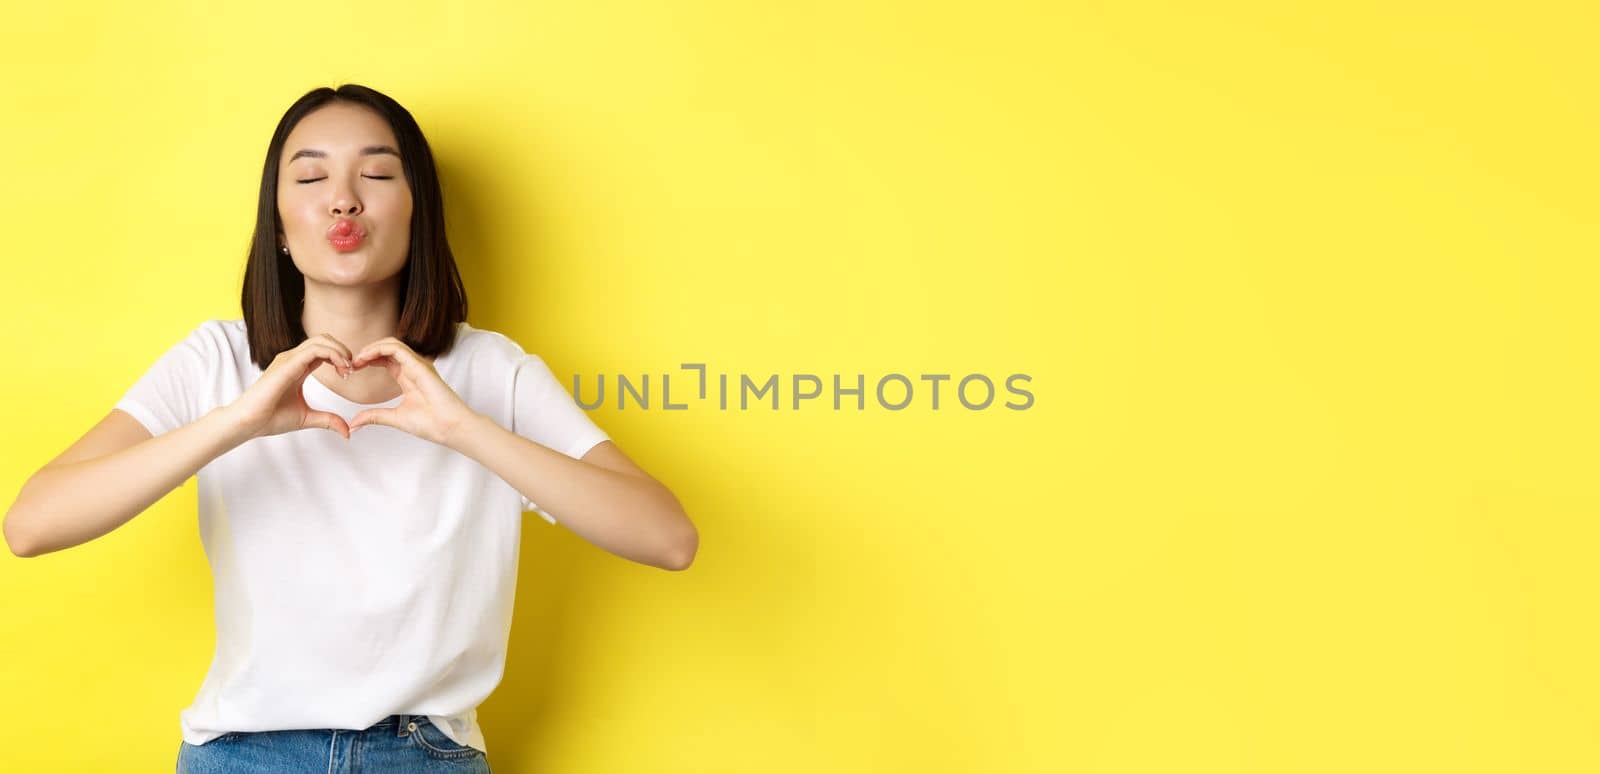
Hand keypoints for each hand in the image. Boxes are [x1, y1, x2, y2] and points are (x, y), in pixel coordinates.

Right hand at [227, 333, 358, 440]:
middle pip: (323, 339)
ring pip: (321, 340)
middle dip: (342, 350)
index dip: (340, 357)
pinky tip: (341, 368)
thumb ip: (328, 420)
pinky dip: (333, 354)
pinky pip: (315, 349)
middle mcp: (292, 359)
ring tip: (347, 368)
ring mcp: (288, 359)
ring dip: (340, 350)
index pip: (322, 349)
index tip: (348, 374)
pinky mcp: (287, 364)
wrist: (248, 423)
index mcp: (297, 367)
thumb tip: (347, 432)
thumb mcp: (307, 418)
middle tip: (351, 369)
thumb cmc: (270, 419)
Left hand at [347, 337, 477, 445]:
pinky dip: (379, 349)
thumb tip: (354, 424)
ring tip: (357, 360)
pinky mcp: (419, 365)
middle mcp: (413, 368)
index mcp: (408, 377)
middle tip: (352, 364)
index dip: (368, 360)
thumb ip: (374, 417)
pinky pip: (397, 348)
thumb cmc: (431, 424)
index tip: (353, 370)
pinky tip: (366, 358)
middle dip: (367, 352)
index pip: (386, 359)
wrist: (448, 427)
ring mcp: (418, 364)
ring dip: (371, 348)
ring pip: (391, 344)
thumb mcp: (394, 418)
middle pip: (387, 348)